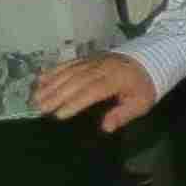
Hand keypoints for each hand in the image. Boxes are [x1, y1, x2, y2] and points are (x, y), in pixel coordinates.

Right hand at [34, 54, 158, 128]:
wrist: (151, 58)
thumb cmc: (144, 85)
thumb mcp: (141, 103)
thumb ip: (123, 115)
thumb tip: (106, 128)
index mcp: (115, 79)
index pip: (92, 91)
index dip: (75, 102)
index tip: (59, 115)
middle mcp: (101, 68)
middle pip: (75, 81)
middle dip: (56, 95)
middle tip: (39, 108)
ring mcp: (92, 61)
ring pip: (68, 72)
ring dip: (50, 84)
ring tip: (35, 97)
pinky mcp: (87, 57)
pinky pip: (68, 63)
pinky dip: (53, 71)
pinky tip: (40, 79)